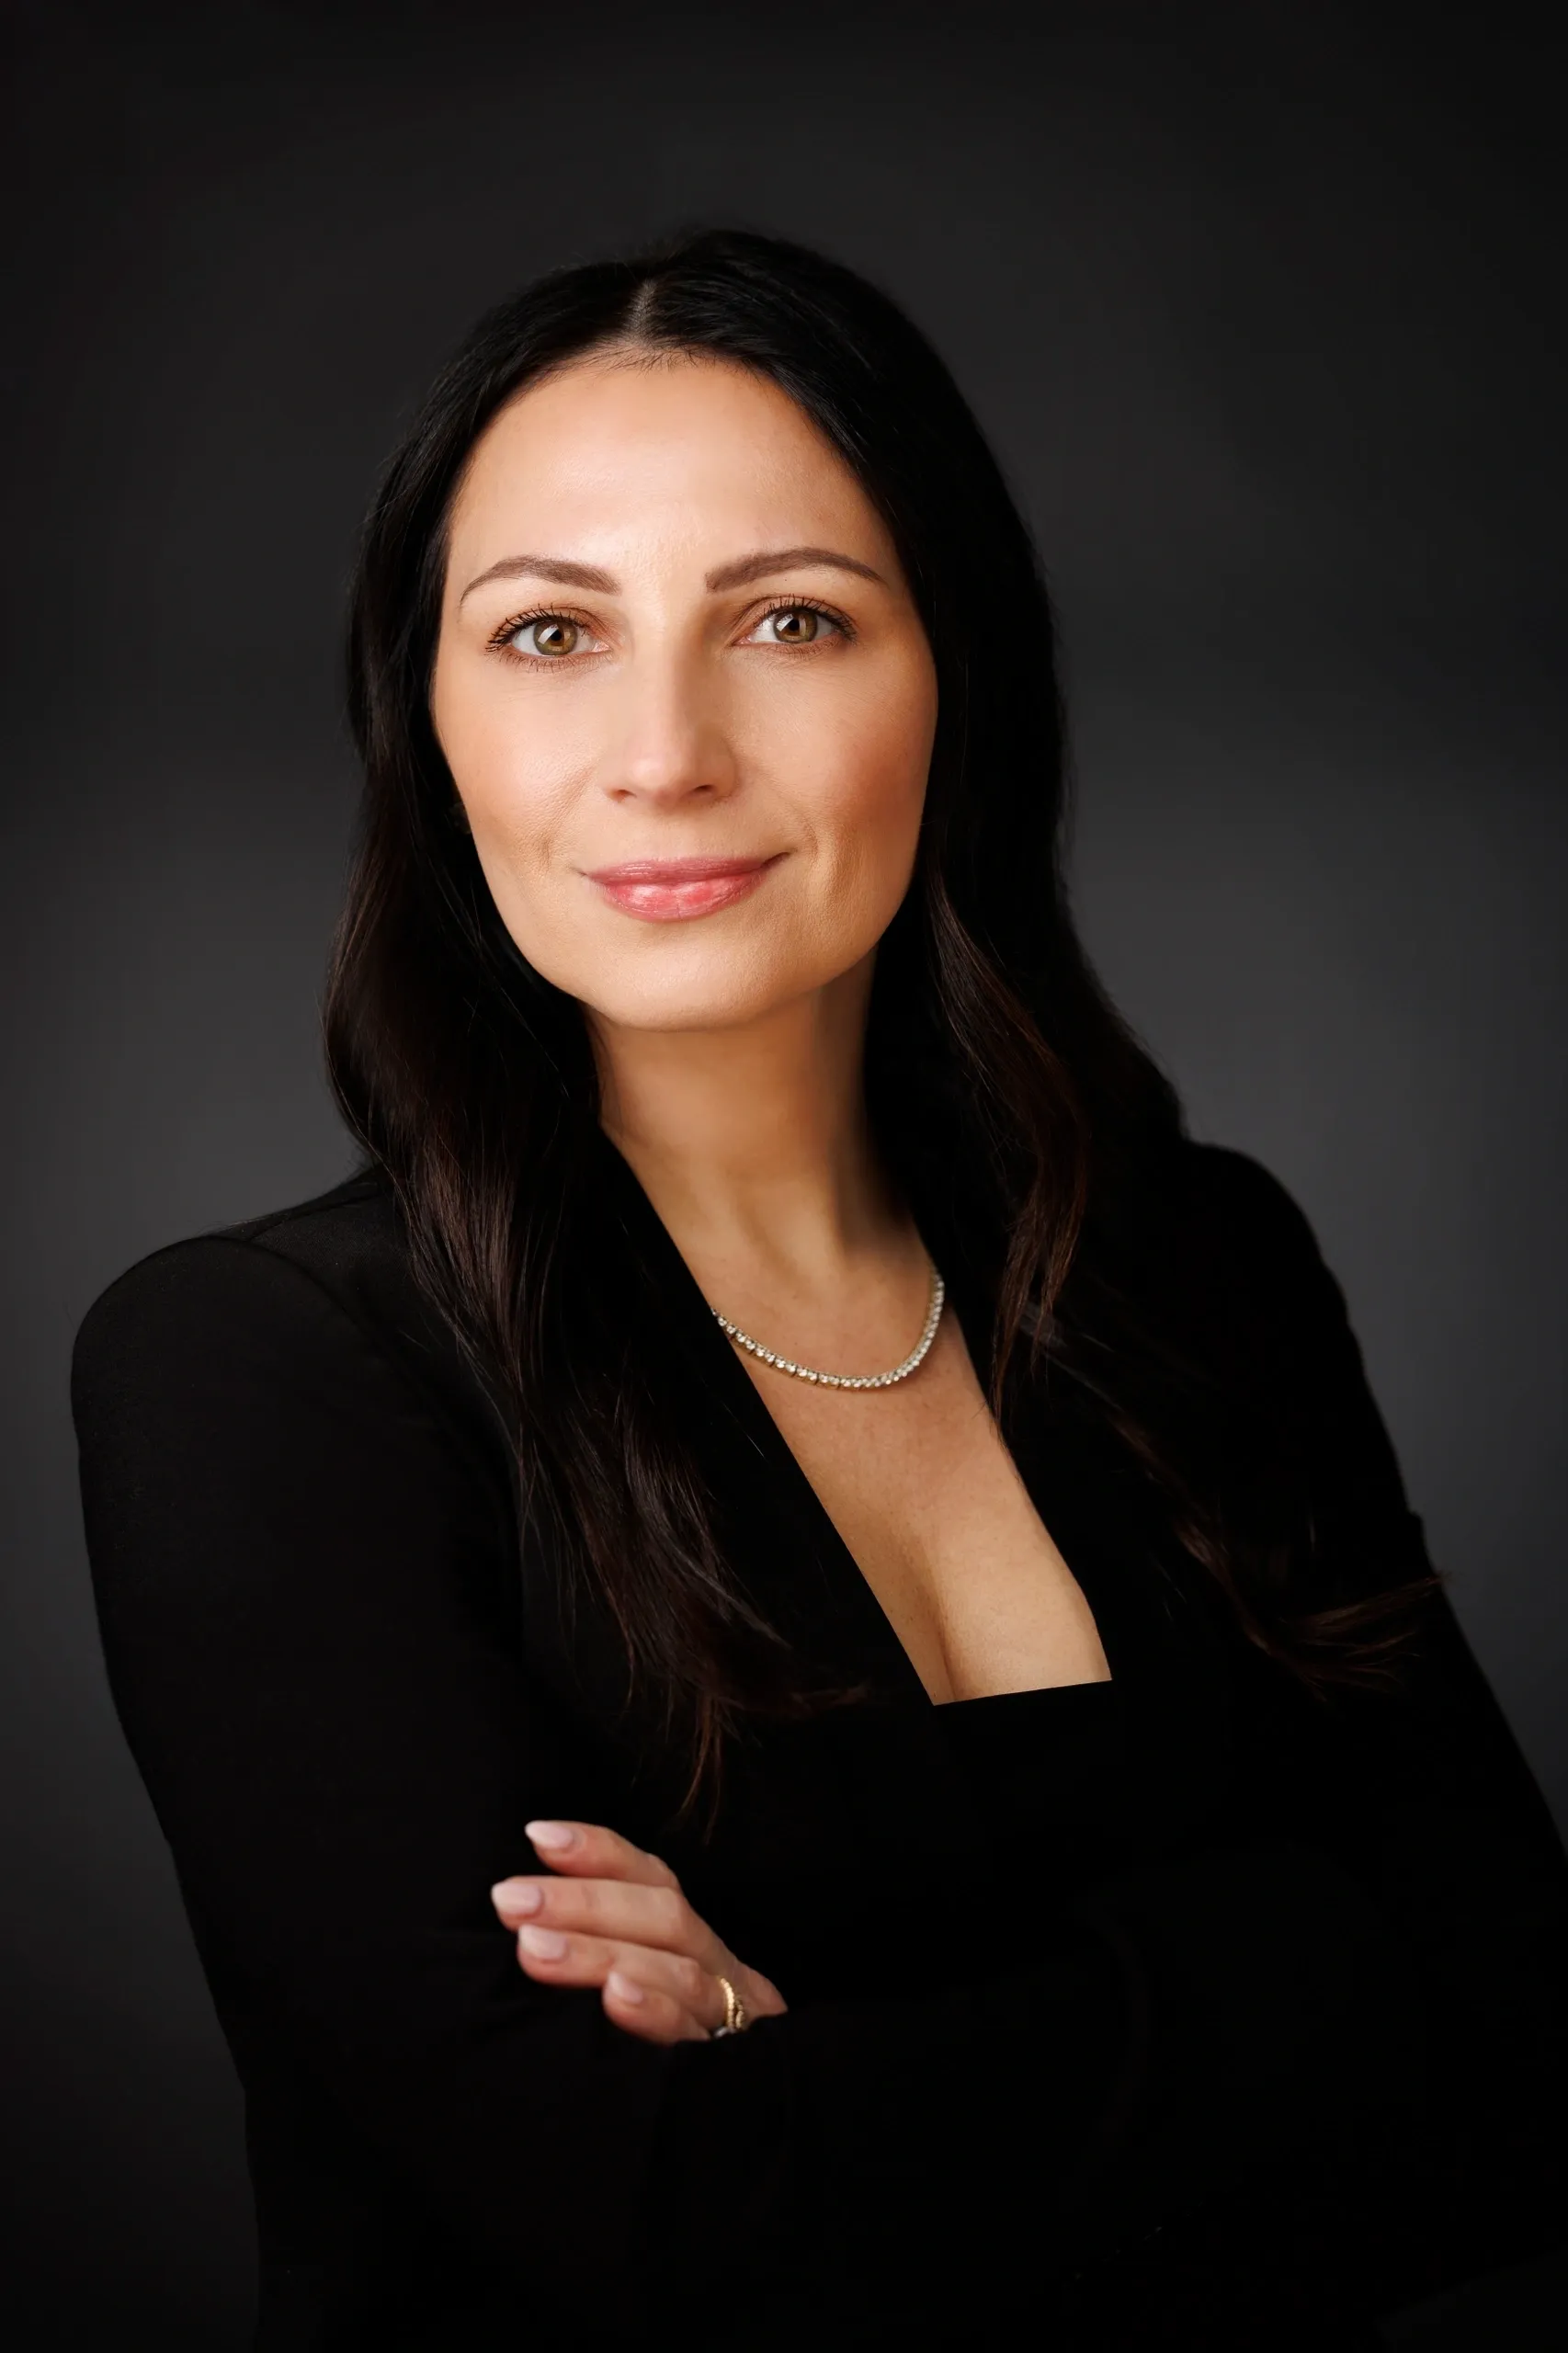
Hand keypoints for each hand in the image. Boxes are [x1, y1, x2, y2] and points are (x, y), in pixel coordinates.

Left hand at [490, 1819, 787, 2046]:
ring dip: (600, 1954)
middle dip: (583, 1904)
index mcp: (694, 1944)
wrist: (736, 2152)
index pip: (654, 1880)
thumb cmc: (651, 2056)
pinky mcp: (730, 2071)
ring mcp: (731, 2019)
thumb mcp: (629, 1989)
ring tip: (534, 1948)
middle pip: (664, 1916)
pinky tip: (614, 1998)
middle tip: (509, 1902)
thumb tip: (518, 1914)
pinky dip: (655, 2011)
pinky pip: (695, 2036)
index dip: (600, 1853)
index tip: (538, 1836)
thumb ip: (594, 1955)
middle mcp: (720, 1970)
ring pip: (677, 1969)